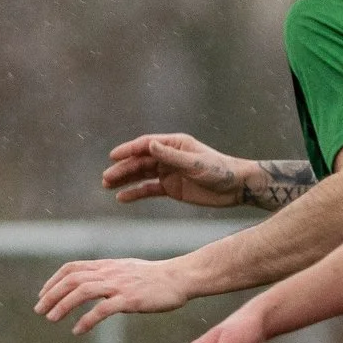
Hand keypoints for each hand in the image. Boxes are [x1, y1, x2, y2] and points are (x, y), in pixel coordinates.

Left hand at [34, 256, 194, 332]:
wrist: (180, 278)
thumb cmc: (155, 277)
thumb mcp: (127, 270)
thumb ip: (108, 275)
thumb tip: (93, 283)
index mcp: (107, 265)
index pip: (72, 268)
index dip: (54, 280)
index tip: (42, 294)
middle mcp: (109, 273)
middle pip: (72, 279)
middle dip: (51, 294)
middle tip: (38, 310)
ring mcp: (119, 285)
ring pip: (82, 291)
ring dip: (63, 305)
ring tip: (51, 319)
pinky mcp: (130, 299)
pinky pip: (102, 309)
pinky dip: (86, 320)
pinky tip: (77, 330)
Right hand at [103, 133, 253, 208]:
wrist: (236, 187)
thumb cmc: (219, 170)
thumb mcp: (195, 163)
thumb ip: (171, 156)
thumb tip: (150, 145)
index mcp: (174, 144)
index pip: (146, 145)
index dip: (128, 150)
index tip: (112, 157)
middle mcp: (168, 156)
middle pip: (140, 161)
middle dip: (122, 169)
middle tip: (106, 178)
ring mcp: (168, 172)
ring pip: (141, 175)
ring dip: (125, 180)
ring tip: (107, 186)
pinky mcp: (171, 188)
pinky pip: (149, 189)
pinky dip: (135, 193)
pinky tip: (122, 198)